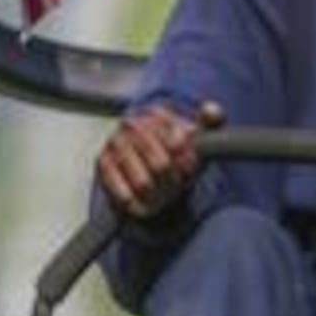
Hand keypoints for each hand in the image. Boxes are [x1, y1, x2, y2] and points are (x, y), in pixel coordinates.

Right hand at [99, 100, 220, 219]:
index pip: (179, 142)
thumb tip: (212, 111)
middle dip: (173, 180)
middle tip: (177, 184)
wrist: (146, 166)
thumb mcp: (198, 137)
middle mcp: (131, 124)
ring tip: (163, 192)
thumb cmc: (174, 153)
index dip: (188, 162)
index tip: (189, 169)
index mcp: (155, 114)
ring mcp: (114, 144)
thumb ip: (211, 121)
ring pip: (144, 183)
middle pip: (161, 164)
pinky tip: (145, 199)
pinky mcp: (103, 165)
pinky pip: (124, 194)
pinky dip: (139, 204)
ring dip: (158, 194)